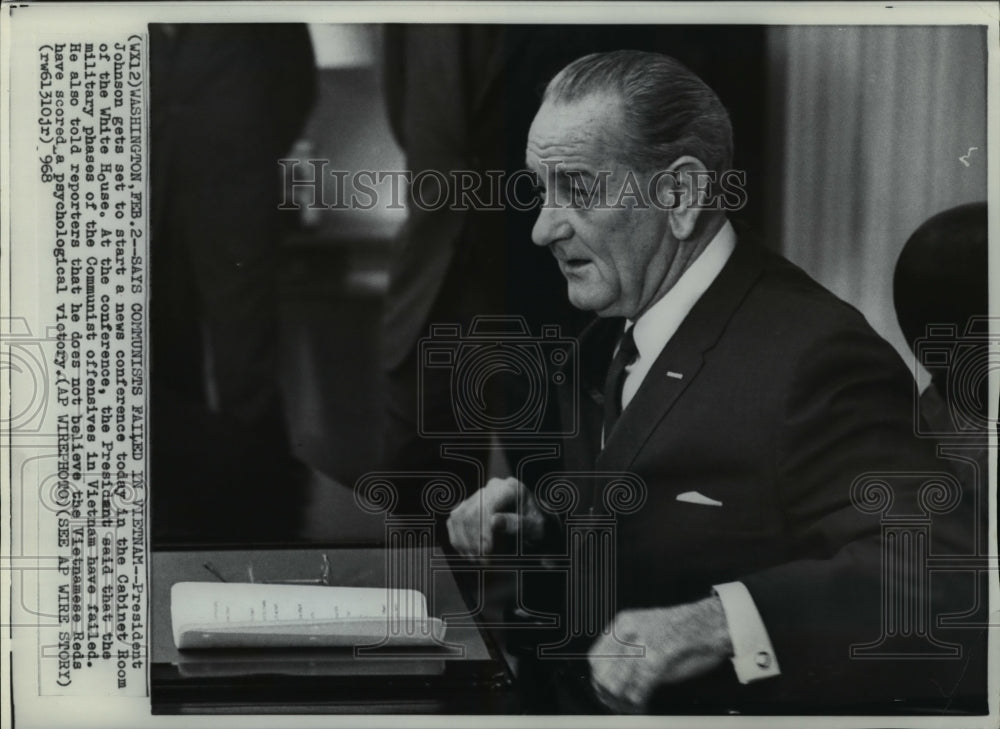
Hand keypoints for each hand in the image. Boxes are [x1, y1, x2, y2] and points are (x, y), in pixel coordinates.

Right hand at [446, 477, 546, 558]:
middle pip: (471, 511)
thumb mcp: (535, 526)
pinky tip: (467, 553)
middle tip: (482, 561)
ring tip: (475, 560)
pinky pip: (454, 520)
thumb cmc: (536, 525)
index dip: (483, 529)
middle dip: (473, 540)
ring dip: (464, 541)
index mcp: (510, 488)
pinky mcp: (469, 505)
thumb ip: (517, 523)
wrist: (533, 524)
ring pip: (459, 516)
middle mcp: (492, 487)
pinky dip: (458, 539)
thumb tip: (493, 521)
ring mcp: (479, 495)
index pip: (488, 505)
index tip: (487, 552)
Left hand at [588, 596, 732, 711]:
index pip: (595, 657)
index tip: (605, 693)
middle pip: (602, 672)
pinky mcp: (658, 655)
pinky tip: (642, 704)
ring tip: (631, 707)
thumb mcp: (647, 635)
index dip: (598, 679)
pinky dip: (638, 702)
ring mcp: (642, 642)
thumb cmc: (685, 632)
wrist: (712, 623)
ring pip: (616, 683)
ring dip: (622, 701)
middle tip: (619, 705)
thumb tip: (611, 681)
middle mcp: (629, 630)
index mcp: (623, 623)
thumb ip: (627, 653)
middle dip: (608, 694)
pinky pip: (639, 687)